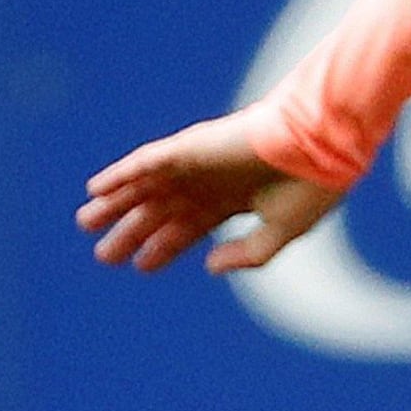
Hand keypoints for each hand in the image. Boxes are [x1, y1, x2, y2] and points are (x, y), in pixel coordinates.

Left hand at [79, 113, 345, 273]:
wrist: (323, 144)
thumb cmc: (313, 185)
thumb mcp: (283, 232)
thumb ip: (249, 255)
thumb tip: (209, 266)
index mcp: (235, 200)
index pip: (190, 227)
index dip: (164, 247)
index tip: (140, 266)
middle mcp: (211, 181)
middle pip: (161, 210)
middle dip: (132, 231)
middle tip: (104, 255)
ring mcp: (198, 163)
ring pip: (146, 186)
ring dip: (116, 203)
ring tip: (87, 222)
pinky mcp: (191, 147)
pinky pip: (145, 162)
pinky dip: (120, 174)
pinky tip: (95, 189)